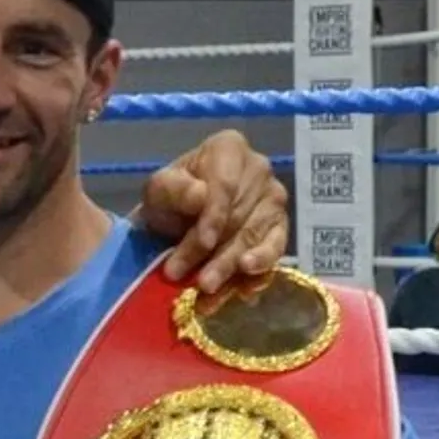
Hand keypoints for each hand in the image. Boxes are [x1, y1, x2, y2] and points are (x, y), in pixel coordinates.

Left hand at [137, 129, 289, 292]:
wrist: (175, 219)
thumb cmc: (168, 199)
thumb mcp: (158, 190)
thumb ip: (173, 189)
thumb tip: (201, 196)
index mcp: (229, 148)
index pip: (225, 186)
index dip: (214, 217)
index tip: (202, 242)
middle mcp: (259, 169)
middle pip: (240, 216)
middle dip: (216, 253)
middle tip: (195, 281)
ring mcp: (273, 199)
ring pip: (255, 237)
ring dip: (231, 269)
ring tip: (208, 290)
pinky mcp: (280, 227)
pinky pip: (275, 250)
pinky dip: (259, 273)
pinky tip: (245, 290)